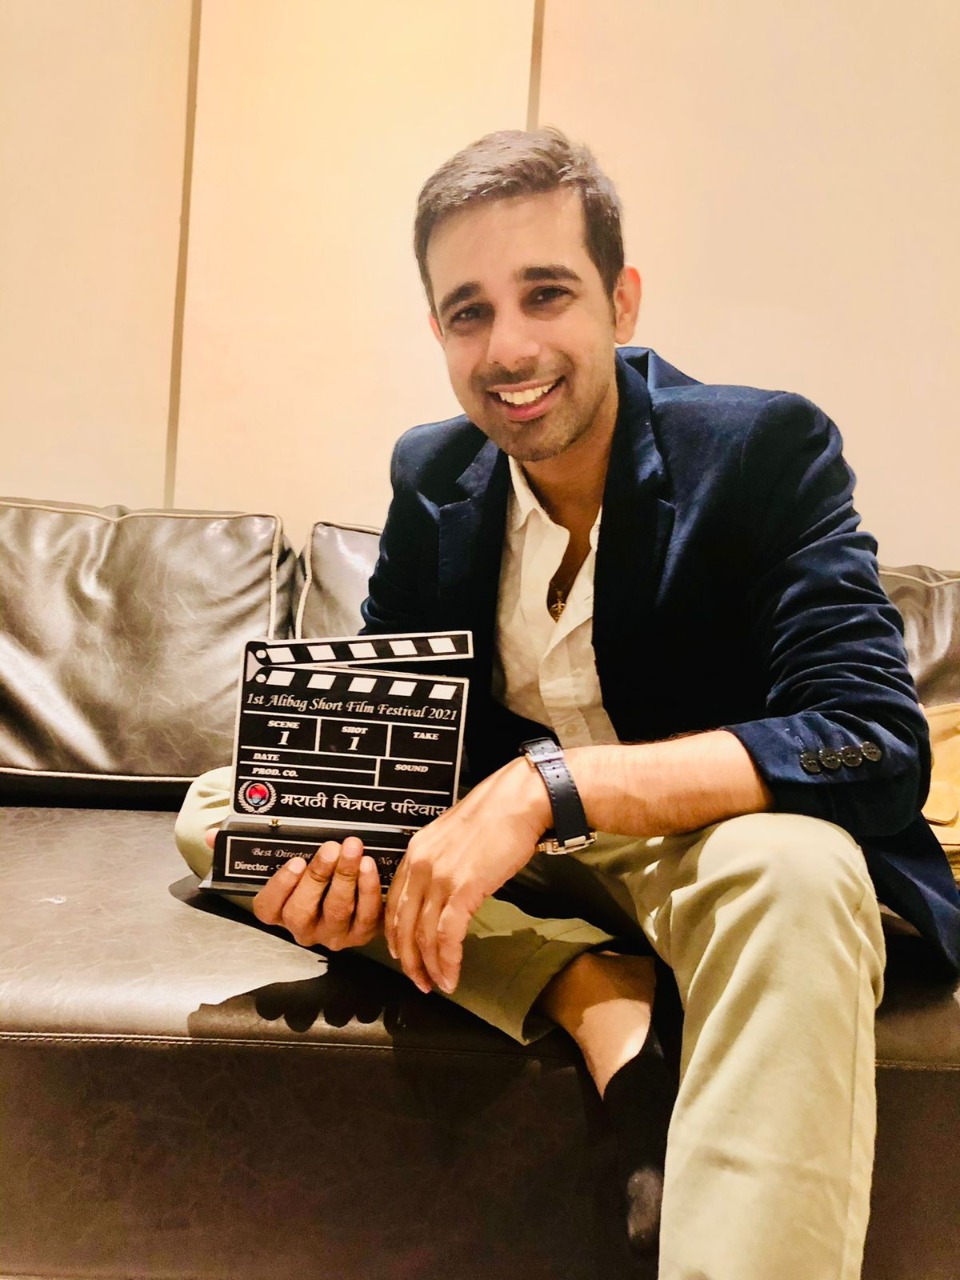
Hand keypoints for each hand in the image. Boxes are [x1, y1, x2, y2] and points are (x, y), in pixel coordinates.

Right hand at [250, 837, 383, 949]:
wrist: (360, 901)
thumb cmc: (325, 881)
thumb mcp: (306, 868)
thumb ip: (304, 859)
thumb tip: (316, 841)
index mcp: (283, 912)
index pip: (268, 908)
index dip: (280, 886)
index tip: (296, 861)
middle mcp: (305, 928)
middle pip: (302, 910)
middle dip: (317, 876)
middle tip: (330, 849)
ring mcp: (332, 934)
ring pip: (336, 909)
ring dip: (345, 876)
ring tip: (351, 851)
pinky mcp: (360, 934)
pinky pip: (365, 913)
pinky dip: (367, 888)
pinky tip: (367, 866)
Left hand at [384, 757, 550, 995]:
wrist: (520, 800)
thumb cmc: (498, 816)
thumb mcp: (456, 838)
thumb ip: (444, 863)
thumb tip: (449, 890)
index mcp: (416, 851)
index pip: (394, 901)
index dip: (396, 934)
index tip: (404, 954)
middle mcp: (420, 864)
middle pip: (402, 923)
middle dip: (409, 959)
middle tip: (418, 981)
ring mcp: (439, 876)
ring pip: (423, 934)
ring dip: (429, 966)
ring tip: (437, 985)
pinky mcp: (462, 888)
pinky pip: (446, 935)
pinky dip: (447, 960)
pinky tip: (452, 976)